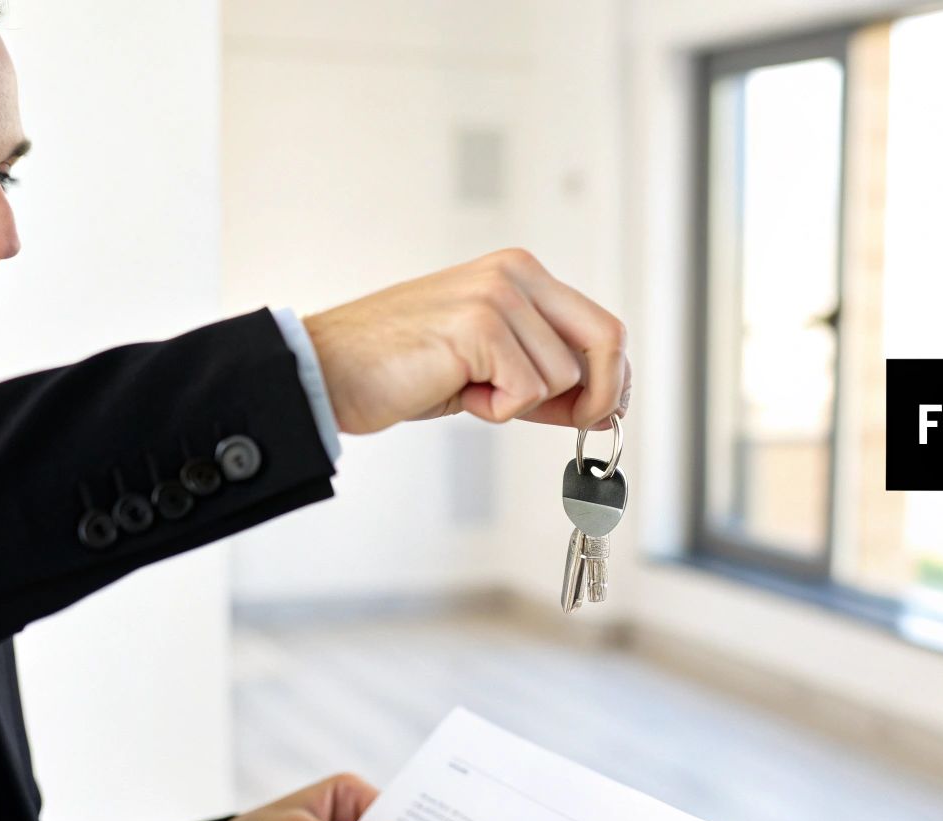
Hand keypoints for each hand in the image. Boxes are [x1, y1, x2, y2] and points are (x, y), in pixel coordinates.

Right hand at [303, 248, 631, 433]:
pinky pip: (526, 391)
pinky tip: (456, 389)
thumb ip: (542, 375)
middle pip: (606, 338)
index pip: (599, 324)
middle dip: (602, 393)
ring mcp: (498, 295)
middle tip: (583, 424)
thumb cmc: (400, 367)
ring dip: (519, 403)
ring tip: (467, 388)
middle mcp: (514, 274)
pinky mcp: (480, 326)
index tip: (600, 412)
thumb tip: (603, 406)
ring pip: (561, 377)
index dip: (610, 377)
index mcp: (519, 272)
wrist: (331, 370)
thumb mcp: (487, 365)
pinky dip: (496, 408)